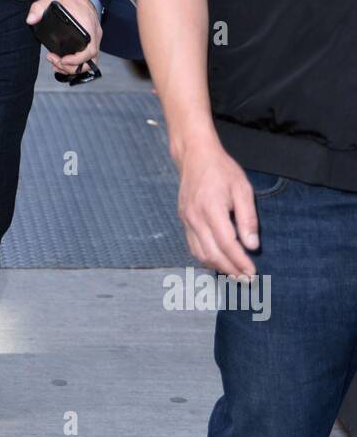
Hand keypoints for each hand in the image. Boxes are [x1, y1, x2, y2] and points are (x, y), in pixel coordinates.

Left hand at [25, 0, 101, 78]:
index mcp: (88, 26)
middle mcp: (94, 35)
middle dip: (72, 67)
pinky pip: (87, 58)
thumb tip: (31, 19)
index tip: (63, 60)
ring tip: (56, 63)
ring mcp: (93, 39)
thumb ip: (40, 8)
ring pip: (89, 62)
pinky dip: (76, 63)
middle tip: (55, 61)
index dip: (78, 60)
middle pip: (90, 61)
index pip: (90, 51)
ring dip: (73, 67)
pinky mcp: (90, 41)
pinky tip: (62, 62)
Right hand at [175, 136, 258, 278]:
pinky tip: (219, 261)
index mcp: (211, 209)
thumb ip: (247, 218)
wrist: (195, 156)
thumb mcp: (242, 189)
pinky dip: (206, 258)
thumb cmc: (222, 170)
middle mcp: (195, 218)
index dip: (240, 261)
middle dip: (230, 270)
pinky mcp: (184, 220)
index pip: (227, 244)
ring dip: (218, 267)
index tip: (252, 271)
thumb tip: (252, 245)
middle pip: (212, 253)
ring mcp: (187, 220)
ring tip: (234, 275)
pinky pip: (193, 246)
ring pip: (200, 254)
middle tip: (246, 280)